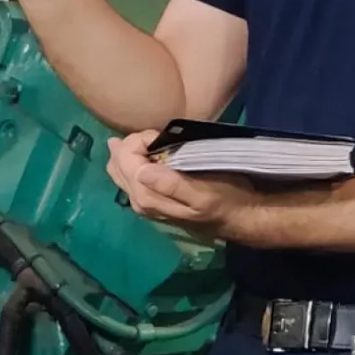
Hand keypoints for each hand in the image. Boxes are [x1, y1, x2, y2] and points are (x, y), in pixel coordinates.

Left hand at [106, 129, 257, 237]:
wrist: (237, 218)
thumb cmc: (224, 199)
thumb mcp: (202, 193)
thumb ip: (170, 185)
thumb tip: (141, 170)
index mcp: (146, 195)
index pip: (125, 156)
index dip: (141, 139)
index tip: (163, 136)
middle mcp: (138, 200)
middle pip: (117, 162)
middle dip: (133, 144)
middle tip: (160, 138)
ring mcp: (141, 202)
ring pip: (119, 169)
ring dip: (133, 152)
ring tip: (157, 144)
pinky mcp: (148, 200)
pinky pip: (128, 176)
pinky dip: (135, 160)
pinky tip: (151, 156)